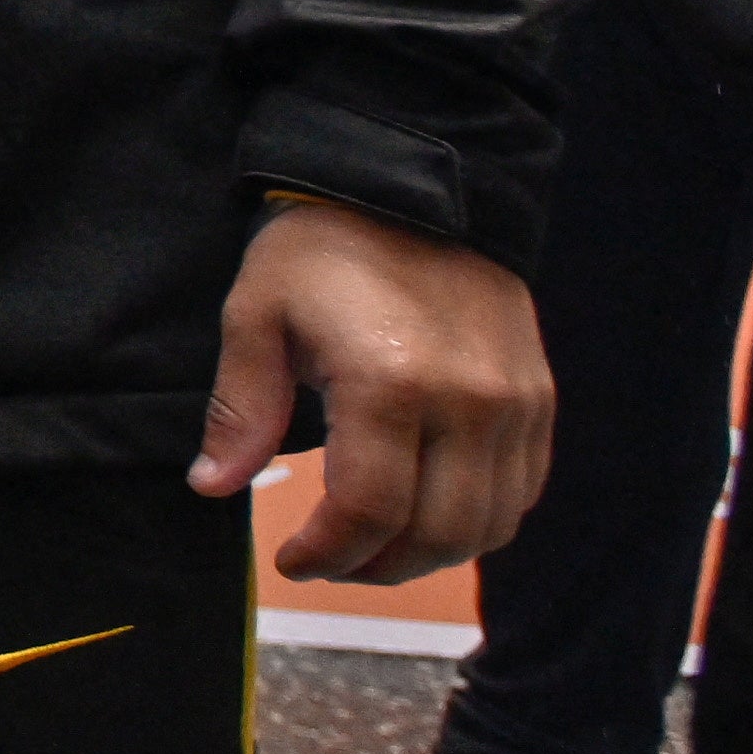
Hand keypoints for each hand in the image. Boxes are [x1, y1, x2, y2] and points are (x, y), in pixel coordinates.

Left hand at [192, 197, 553, 583]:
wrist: (414, 187)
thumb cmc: (323, 248)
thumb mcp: (256, 314)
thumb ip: (241, 409)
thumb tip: (213, 485)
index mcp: (390, 383)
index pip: (368, 511)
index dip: (326, 553)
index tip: (292, 561)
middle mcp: (468, 402)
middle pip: (436, 535)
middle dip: (372, 566)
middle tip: (327, 562)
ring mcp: (515, 405)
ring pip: (488, 527)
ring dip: (427, 556)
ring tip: (371, 546)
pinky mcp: (539, 401)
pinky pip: (520, 493)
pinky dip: (476, 522)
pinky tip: (425, 511)